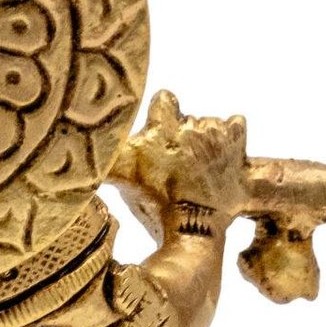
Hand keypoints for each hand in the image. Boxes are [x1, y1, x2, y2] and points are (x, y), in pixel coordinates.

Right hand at [111, 91, 250, 237]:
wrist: (195, 226)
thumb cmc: (157, 205)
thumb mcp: (122, 180)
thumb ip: (107, 161)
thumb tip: (87, 155)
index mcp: (162, 124)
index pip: (164, 100)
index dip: (162, 114)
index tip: (159, 132)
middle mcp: (191, 122)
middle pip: (187, 120)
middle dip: (183, 139)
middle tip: (179, 167)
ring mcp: (217, 133)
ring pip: (211, 123)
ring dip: (207, 140)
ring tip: (202, 167)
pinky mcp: (238, 145)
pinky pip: (238, 124)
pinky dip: (233, 137)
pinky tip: (226, 153)